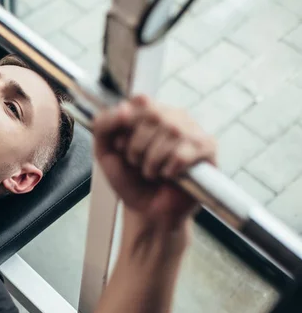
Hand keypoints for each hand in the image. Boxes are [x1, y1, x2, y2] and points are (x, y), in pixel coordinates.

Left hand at [93, 95, 215, 228]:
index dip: (127, 124)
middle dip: (136, 147)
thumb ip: (103, 125)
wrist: (147, 211)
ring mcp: (193, 131)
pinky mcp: (207, 150)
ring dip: (151, 162)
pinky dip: (168, 170)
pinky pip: (182, 154)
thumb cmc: (129, 179)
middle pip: (152, 116)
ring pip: (170, 133)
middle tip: (136, 163)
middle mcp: (174, 116)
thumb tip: (122, 109)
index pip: (140, 101)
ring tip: (152, 172)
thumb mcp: (105, 150)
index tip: (120, 146)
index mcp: (150, 112)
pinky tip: (169, 177)